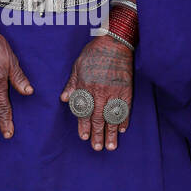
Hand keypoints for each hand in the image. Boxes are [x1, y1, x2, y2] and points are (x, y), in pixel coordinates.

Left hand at [60, 34, 132, 150]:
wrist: (115, 43)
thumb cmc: (94, 52)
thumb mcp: (77, 66)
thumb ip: (72, 84)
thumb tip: (64, 99)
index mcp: (86, 87)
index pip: (83, 111)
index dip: (84, 125)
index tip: (84, 137)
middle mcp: (99, 92)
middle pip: (98, 117)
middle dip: (97, 134)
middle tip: (97, 148)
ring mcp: (114, 92)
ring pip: (111, 116)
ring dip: (110, 133)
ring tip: (111, 146)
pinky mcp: (126, 89)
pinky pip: (124, 108)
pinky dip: (123, 119)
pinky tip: (122, 130)